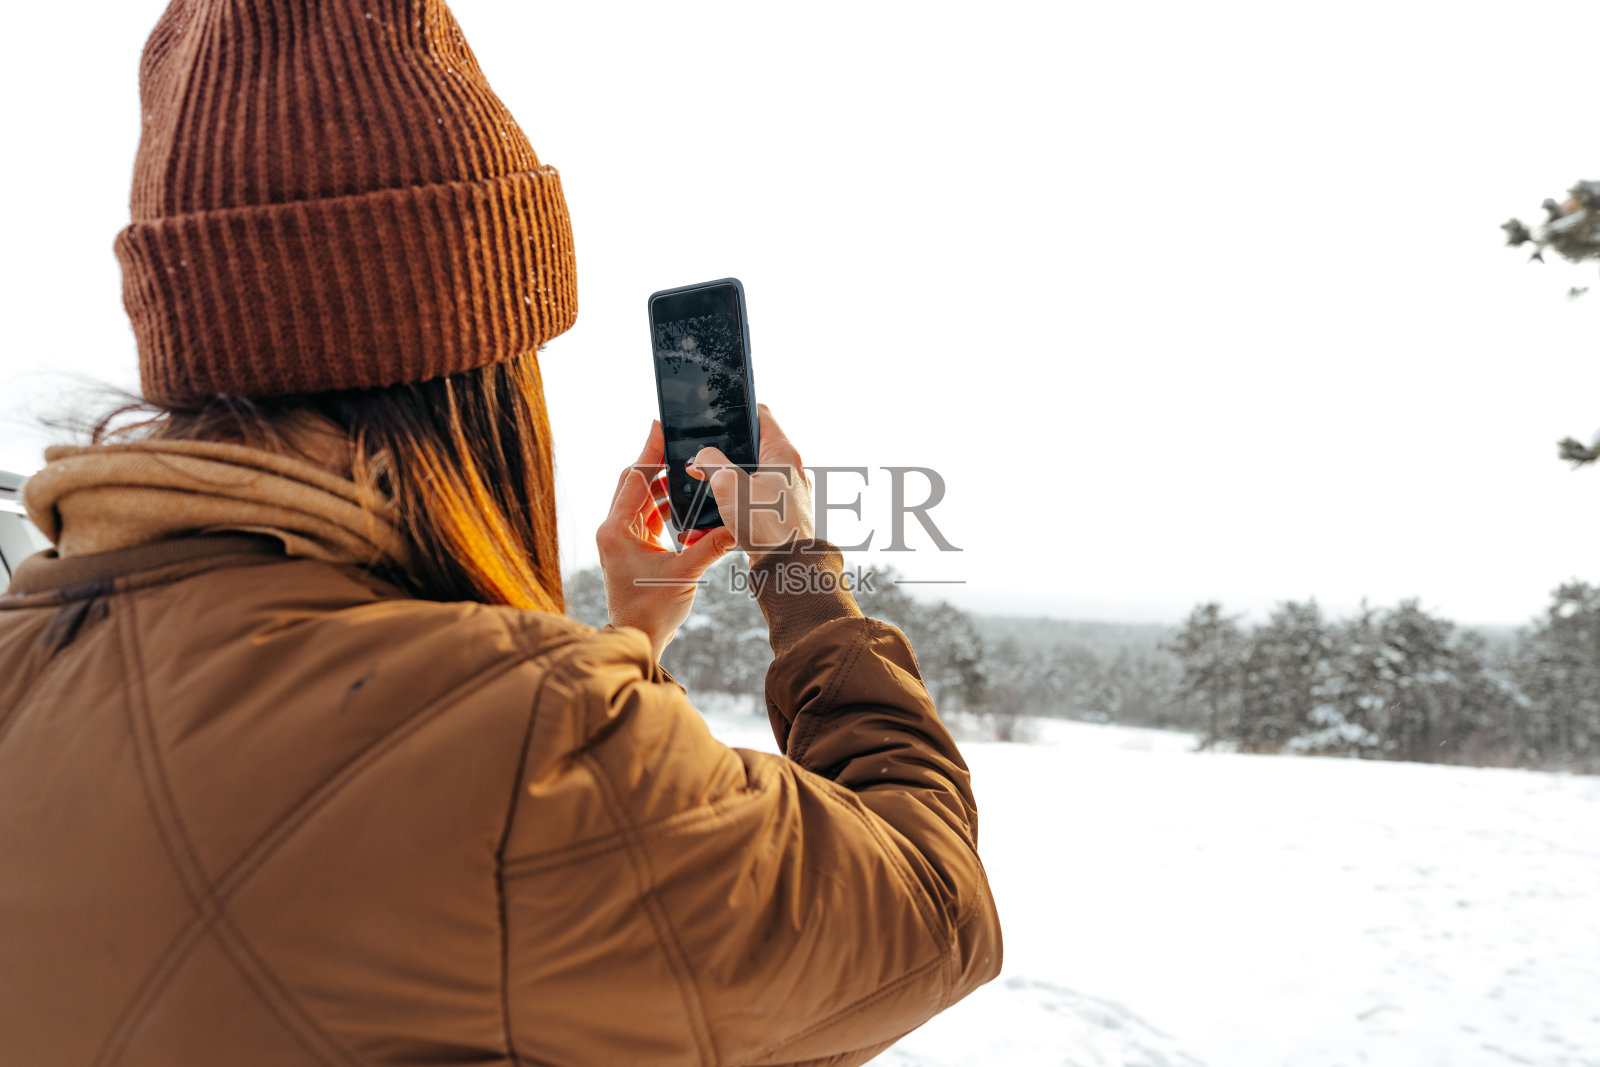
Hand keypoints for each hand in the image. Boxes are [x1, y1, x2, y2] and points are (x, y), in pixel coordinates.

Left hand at [596, 421, 736, 661]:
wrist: (636, 637)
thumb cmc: (651, 610)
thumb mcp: (685, 573)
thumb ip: (711, 545)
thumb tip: (737, 524)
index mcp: (618, 529)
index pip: (635, 478)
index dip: (649, 451)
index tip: (661, 427)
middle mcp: (614, 529)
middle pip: (634, 482)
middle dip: (657, 462)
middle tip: (678, 442)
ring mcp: (622, 538)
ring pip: (642, 499)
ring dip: (664, 486)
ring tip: (690, 472)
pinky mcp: (632, 547)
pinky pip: (647, 516)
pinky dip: (665, 506)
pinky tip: (686, 503)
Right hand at [684, 404, 814, 566]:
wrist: (787, 569)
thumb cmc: (767, 526)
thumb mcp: (729, 486)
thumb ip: (711, 463)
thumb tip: (700, 459)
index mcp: (783, 454)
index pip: (761, 415)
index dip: (737, 411)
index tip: (716, 415)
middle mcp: (790, 470)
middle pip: (752, 447)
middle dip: (724, 453)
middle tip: (702, 459)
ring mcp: (787, 492)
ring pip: (750, 476)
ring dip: (726, 483)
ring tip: (705, 490)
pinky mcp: (781, 513)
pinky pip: (753, 501)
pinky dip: (735, 505)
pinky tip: (716, 518)